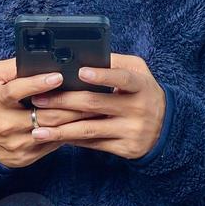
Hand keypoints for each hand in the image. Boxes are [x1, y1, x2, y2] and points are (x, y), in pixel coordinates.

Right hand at [0, 59, 101, 168]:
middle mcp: (5, 125)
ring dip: (74, 120)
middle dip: (69, 104)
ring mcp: (16, 143)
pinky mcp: (25, 156)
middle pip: (43, 115)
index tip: (57, 76)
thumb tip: (39, 58)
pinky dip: (68, 133)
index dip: (37, 83)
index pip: (16, 92)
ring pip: (52, 131)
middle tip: (91, 93)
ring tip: (93, 108)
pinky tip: (82, 124)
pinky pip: (52, 144)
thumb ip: (13, 67)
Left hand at [26, 53, 166, 159]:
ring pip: (89, 129)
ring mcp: (131, 131)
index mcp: (141, 86)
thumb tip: (84, 56)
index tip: (81, 71)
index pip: (122, 79)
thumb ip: (115, 63)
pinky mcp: (125, 149)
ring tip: (37, 127)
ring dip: (60, 128)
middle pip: (94, 104)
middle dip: (63, 101)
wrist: (167, 128)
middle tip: (38, 99)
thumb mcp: (138, 73)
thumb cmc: (143, 93)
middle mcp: (137, 109)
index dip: (103, 75)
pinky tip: (53, 137)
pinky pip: (93, 144)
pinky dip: (71, 140)